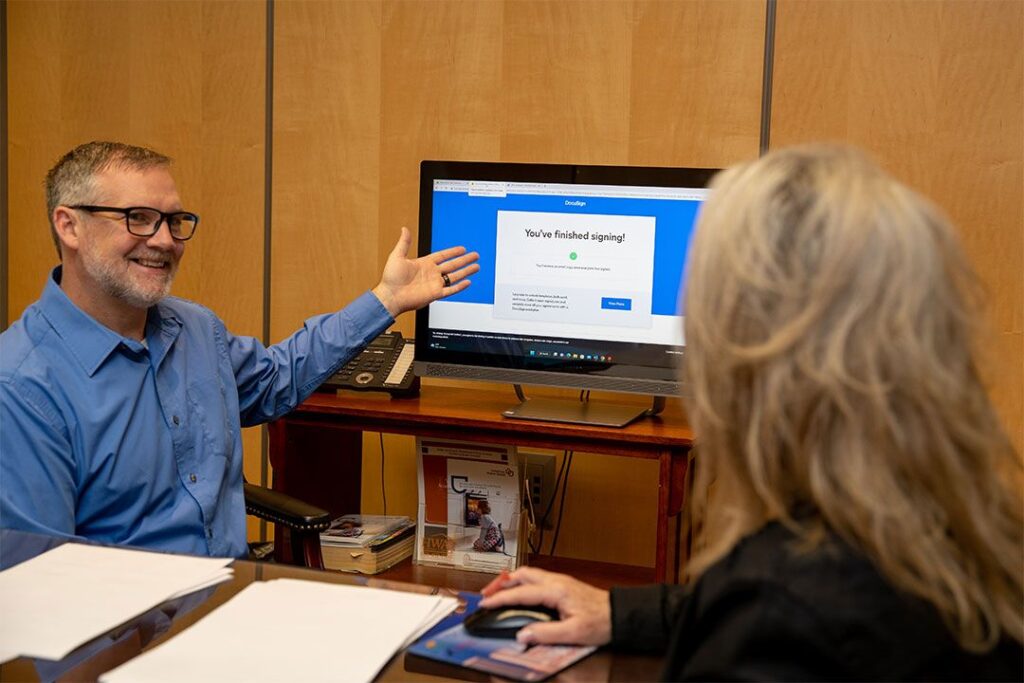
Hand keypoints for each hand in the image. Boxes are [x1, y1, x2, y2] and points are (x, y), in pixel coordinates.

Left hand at [371, 227, 479, 316]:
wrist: (390, 296)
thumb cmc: (390, 279)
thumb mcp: (397, 256)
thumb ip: (404, 243)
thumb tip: (404, 229)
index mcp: (424, 263)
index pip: (443, 256)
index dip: (453, 252)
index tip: (462, 249)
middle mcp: (431, 273)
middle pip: (452, 265)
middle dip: (464, 260)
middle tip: (475, 255)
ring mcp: (434, 284)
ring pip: (454, 276)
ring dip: (466, 271)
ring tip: (476, 267)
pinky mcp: (435, 294)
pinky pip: (451, 290)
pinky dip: (460, 287)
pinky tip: (468, 282)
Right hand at [478, 567, 611, 646]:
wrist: (618, 614)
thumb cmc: (601, 621)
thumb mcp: (573, 632)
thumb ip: (546, 634)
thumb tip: (523, 635)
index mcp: (555, 590)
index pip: (520, 592)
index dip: (499, 598)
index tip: (484, 604)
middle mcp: (555, 581)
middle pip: (521, 574)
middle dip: (500, 583)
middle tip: (486, 594)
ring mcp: (559, 581)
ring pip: (528, 574)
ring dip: (510, 581)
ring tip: (498, 592)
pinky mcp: (563, 584)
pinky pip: (536, 578)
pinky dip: (522, 583)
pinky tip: (520, 592)